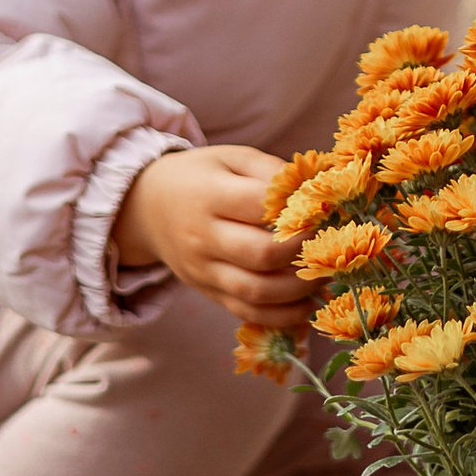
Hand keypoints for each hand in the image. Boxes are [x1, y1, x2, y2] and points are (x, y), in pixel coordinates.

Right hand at [113, 143, 315, 323]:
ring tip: (323, 276)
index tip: (326, 210)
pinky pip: (246, 312)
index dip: (299, 210)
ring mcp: (203, 270)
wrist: (148, 208)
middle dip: (303, 252)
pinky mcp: (208, 293)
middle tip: (328, 245)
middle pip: (261, 255)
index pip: (261, 207)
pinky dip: (281, 317)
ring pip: (256, 292)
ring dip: (298, 290)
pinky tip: (306, 306)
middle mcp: (203, 237)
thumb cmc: (202, 176)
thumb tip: (316, 193)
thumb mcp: (232, 157)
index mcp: (210, 195)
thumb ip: (273, 172)